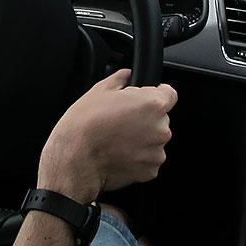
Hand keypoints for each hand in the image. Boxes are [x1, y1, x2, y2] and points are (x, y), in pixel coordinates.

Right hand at [37, 69, 176, 203]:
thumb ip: (119, 79)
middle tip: (123, 120)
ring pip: (155, 140)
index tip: (145, 98)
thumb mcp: (98, 91)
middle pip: (161, 118)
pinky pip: (148, 159)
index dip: (156, 93)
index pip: (170, 94)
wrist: (76, 159)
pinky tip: (119, 153)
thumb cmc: (85, 126)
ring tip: (118, 139)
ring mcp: (157, 151)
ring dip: (143, 139)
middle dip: (146, 118)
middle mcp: (160, 128)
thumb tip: (125, 75)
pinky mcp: (150, 170)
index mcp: (152, 104)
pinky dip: (138, 157)